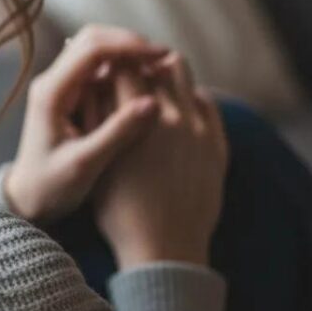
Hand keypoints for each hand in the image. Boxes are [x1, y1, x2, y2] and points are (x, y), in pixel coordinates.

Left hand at [3, 25, 164, 223]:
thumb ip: (117, 133)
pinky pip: (96, 68)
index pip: (91, 48)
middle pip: (92, 39)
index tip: (162, 56)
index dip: (129, 46)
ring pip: (95, 50)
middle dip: (129, 43)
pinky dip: (121, 68)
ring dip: (126, 53)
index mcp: (51, 92)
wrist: (27, 199)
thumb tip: (153, 102)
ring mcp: (59, 85)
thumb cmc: (51, 187)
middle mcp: (51, 81)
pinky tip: (144, 81)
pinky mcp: (69, 95)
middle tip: (164, 59)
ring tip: (159, 68)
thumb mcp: (86, 165)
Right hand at [93, 53, 228, 268]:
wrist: (162, 250)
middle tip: (128, 70)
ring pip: (183, 75)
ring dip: (165, 73)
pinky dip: (190, 96)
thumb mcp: (96, 156)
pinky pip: (207, 102)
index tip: (104, 64)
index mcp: (138, 117)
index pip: (124, 65)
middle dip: (139, 63)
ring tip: (151, 85)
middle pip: (156, 63)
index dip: (111, 60)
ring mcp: (199, 130)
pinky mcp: (216, 145)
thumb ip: (95, 112)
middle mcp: (173, 116)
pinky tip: (177, 108)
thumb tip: (95, 74)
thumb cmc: (118, 206)